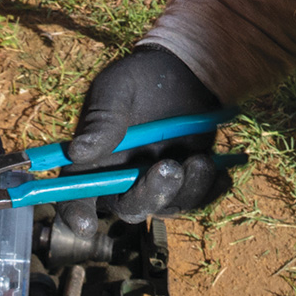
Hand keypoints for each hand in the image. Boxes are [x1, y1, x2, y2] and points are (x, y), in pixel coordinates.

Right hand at [58, 46, 225, 237]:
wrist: (181, 71)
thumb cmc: (138, 79)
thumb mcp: (115, 89)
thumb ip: (101, 120)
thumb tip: (78, 152)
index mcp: (92, 165)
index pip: (75, 198)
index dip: (76, 214)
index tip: (86, 224)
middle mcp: (121, 182)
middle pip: (129, 208)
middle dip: (150, 196)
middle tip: (169, 166)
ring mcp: (155, 184)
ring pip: (168, 207)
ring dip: (186, 190)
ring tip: (201, 159)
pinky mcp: (186, 182)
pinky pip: (198, 199)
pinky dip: (210, 190)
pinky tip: (219, 170)